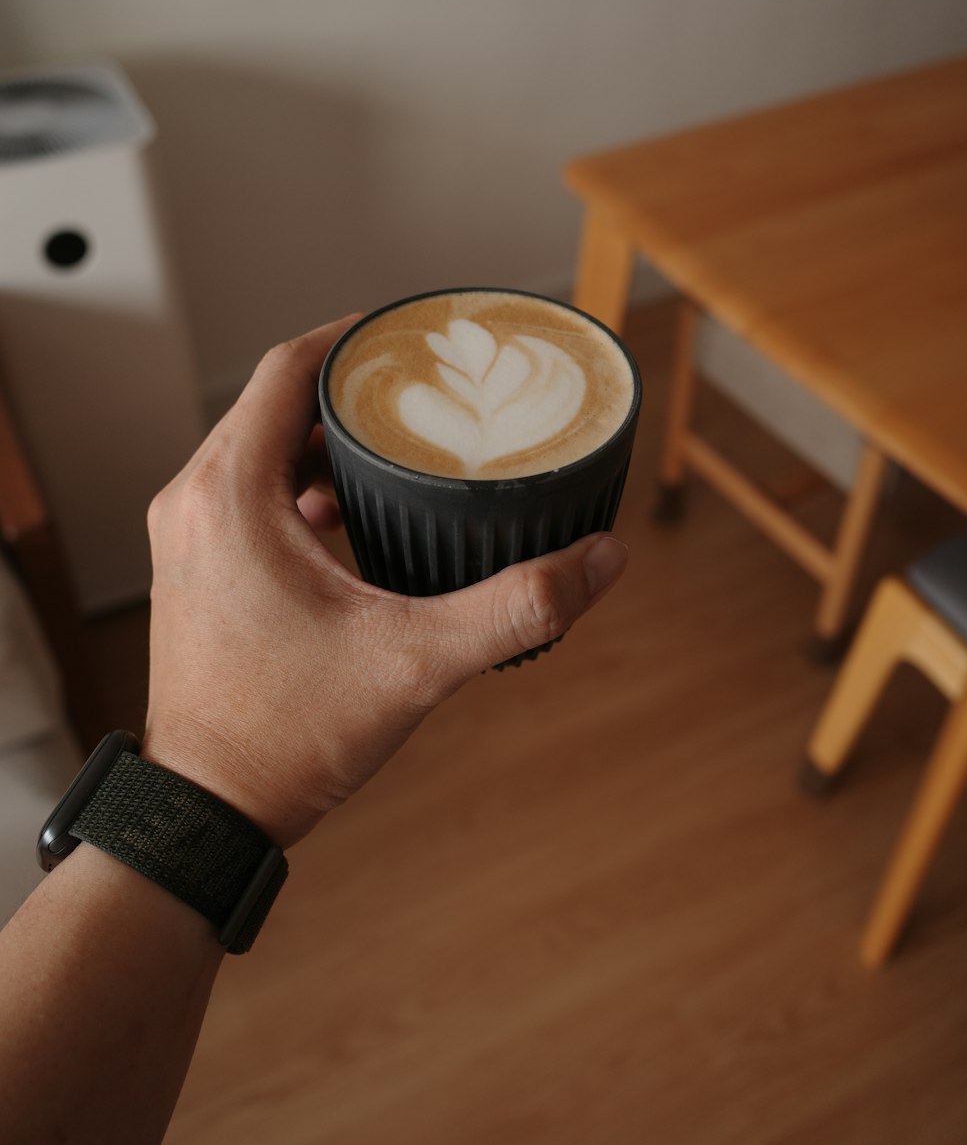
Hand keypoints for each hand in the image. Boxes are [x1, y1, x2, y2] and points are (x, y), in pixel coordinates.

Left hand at [142, 317, 628, 847]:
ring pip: (260, 450)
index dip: (353, 335)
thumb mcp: (414, 663)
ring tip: (402, 439)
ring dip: (325, 439)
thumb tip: (602, 561)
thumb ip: (514, 608)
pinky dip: (302, 485)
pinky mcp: (198, 571)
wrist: (206, 814)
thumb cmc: (284, 736)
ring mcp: (187, 538)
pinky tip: (357, 513)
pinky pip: (250, 495)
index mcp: (230, 495)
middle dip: (351, 387)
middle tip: (424, 383)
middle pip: (276, 404)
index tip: (410, 330)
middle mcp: (194, 502)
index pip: (287, 368)